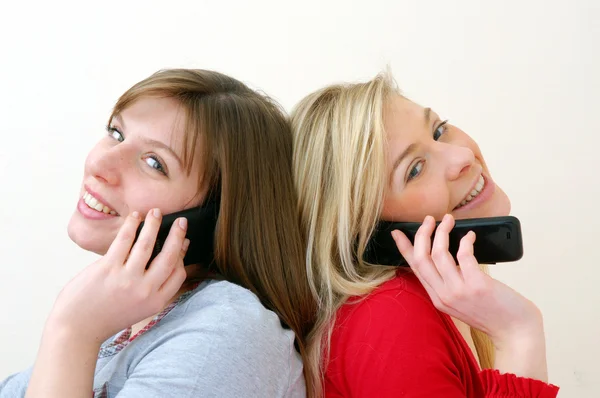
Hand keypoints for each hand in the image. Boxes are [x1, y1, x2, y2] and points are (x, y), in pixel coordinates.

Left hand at [47, 209, 189, 342]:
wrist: (76, 329)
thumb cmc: (105, 318)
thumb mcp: (138, 310)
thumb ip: (150, 290)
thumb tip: (158, 261)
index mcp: (155, 302)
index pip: (178, 274)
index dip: (183, 255)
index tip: (184, 242)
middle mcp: (145, 290)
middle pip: (169, 256)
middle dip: (178, 235)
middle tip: (181, 221)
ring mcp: (127, 279)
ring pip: (148, 244)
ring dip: (154, 224)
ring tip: (156, 213)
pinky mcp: (108, 268)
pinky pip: (124, 240)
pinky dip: (132, 225)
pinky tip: (135, 217)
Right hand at [391, 214, 542, 348]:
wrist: (515, 332)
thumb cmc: (493, 313)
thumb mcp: (461, 302)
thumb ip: (449, 284)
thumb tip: (444, 256)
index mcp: (437, 298)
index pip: (414, 268)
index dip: (404, 248)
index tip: (397, 233)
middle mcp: (444, 295)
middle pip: (421, 258)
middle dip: (422, 234)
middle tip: (429, 219)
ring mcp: (459, 291)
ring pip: (439, 253)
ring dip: (442, 232)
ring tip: (449, 221)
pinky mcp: (477, 285)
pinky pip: (464, 255)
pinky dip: (465, 241)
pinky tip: (470, 236)